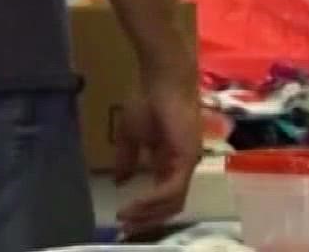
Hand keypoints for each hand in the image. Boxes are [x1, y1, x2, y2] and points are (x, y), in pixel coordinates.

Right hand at [114, 71, 203, 234]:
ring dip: (148, 213)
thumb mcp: (131, 135)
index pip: (165, 196)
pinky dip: (152, 200)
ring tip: (126, 217)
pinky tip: (133, 203)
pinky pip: (171, 190)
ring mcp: (188, 161)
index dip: (146, 211)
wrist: (161, 79)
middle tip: (125, 228)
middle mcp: (184, 164)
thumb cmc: (148, 100)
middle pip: (171, 205)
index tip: (124, 219)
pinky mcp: (187, 158)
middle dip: (148, 219)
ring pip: (173, 202)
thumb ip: (127, 159)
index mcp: (172, 161)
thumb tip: (120, 181)